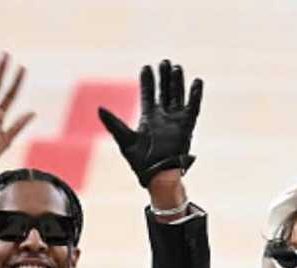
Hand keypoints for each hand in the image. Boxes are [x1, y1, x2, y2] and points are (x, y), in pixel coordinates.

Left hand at [98, 59, 203, 188]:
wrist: (157, 176)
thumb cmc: (140, 162)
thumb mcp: (124, 140)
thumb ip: (113, 123)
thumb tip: (99, 108)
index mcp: (149, 118)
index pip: (148, 94)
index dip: (148, 81)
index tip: (146, 67)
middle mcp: (163, 117)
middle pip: (165, 92)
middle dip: (164, 77)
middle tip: (163, 62)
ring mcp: (176, 121)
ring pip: (178, 96)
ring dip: (177, 82)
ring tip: (175, 67)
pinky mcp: (187, 127)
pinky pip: (193, 108)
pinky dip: (195, 96)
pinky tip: (196, 82)